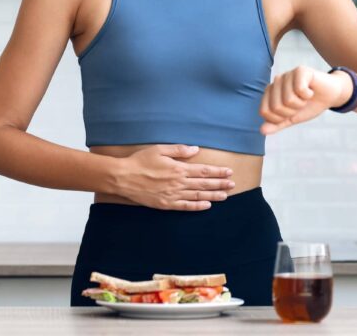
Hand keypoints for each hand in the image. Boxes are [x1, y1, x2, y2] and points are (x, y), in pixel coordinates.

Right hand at [116, 144, 235, 210]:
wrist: (123, 177)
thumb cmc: (140, 161)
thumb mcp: (160, 149)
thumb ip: (179, 150)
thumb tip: (195, 149)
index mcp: (178, 168)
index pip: (203, 171)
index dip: (217, 172)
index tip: (229, 172)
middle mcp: (178, 183)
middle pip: (204, 184)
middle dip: (220, 184)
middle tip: (233, 184)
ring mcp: (172, 195)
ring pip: (197, 196)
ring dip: (213, 196)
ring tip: (225, 196)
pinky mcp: (166, 204)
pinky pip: (185, 206)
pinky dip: (197, 207)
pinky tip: (207, 206)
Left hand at [259, 65, 351, 134]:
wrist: (330, 95)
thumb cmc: (309, 105)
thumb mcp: (292, 118)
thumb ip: (277, 124)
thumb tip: (262, 131)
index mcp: (270, 92)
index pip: (264, 112)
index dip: (279, 119)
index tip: (291, 112)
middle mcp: (276, 81)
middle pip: (276, 107)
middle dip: (292, 112)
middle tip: (300, 104)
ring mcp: (287, 75)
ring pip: (288, 100)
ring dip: (301, 104)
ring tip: (305, 97)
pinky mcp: (300, 70)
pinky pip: (299, 90)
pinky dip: (308, 95)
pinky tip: (311, 90)